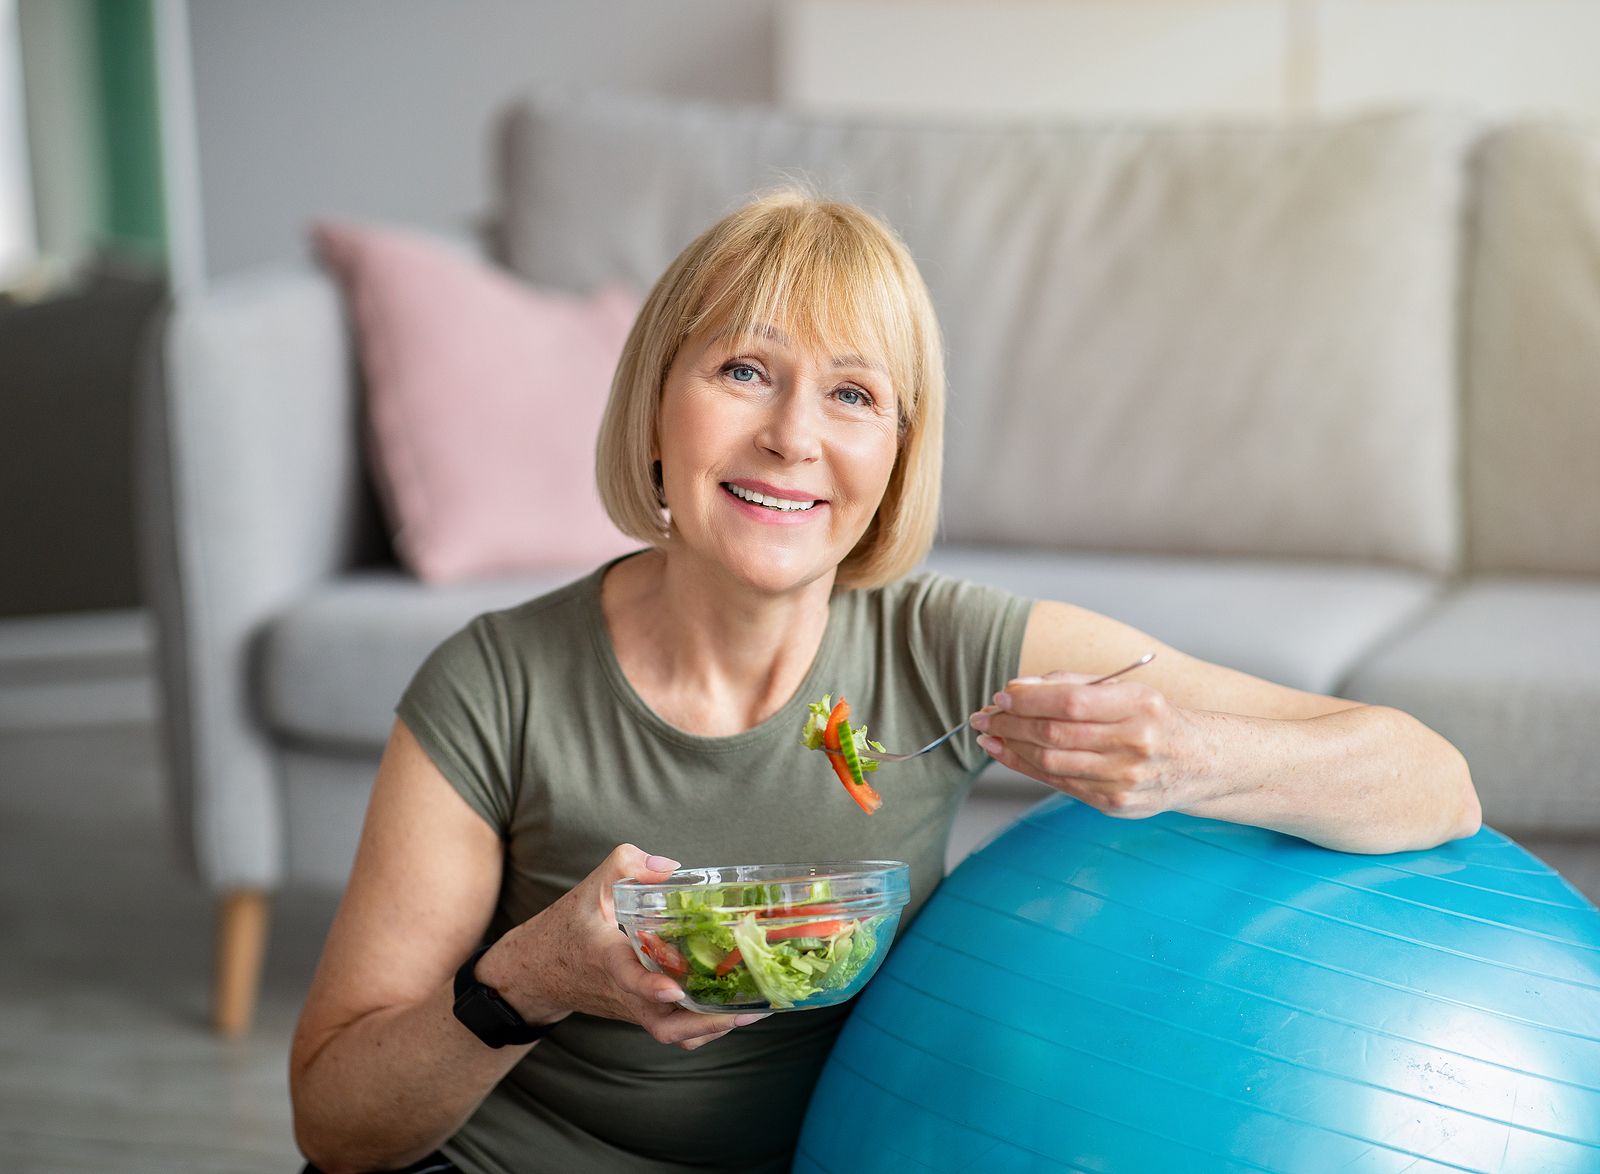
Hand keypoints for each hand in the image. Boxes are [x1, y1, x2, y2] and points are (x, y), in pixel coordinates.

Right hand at [480, 844, 767, 1050]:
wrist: (537, 972)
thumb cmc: (567, 927)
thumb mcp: (589, 887)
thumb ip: (626, 865)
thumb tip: (670, 868)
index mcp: (606, 958)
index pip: (627, 978)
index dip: (650, 987)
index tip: (674, 990)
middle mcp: (622, 992)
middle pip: (662, 1025)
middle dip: (705, 1023)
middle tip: (745, 1008)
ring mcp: (632, 1008)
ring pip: (671, 1033)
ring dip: (711, 1029)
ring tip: (752, 1009)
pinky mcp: (639, 1014)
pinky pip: (672, 1030)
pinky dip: (702, 1028)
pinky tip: (731, 1009)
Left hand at [969, 670, 1200, 817]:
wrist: (1199, 764)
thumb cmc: (1154, 720)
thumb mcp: (1127, 690)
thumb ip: (1074, 684)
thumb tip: (1019, 688)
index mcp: (1140, 706)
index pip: (1071, 702)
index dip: (1029, 700)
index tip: (1002, 695)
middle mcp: (1135, 744)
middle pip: (1055, 734)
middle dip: (1011, 724)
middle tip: (985, 715)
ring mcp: (1125, 779)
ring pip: (1051, 762)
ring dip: (1011, 747)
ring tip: (990, 734)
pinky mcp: (1114, 803)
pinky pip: (1059, 783)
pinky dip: (1026, 768)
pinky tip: (1008, 754)